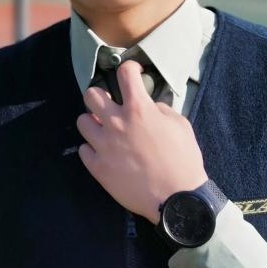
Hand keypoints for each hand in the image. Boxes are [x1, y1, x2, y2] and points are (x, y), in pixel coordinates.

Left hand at [76, 61, 207, 222]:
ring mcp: (104, 145)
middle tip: (110, 107)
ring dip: (93, 123)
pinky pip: (83, 150)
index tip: (132, 73)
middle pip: (91, 95)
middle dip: (100, 96)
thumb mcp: (181, 126)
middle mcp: (116, 123)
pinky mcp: (97, 167)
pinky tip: (104, 154)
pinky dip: (92, 150)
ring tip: (104, 131)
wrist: (177, 199)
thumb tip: (151, 106)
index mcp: (139, 110)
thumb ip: (161, 110)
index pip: (125, 73)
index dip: (129, 68)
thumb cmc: (184, 160)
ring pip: (82, 122)